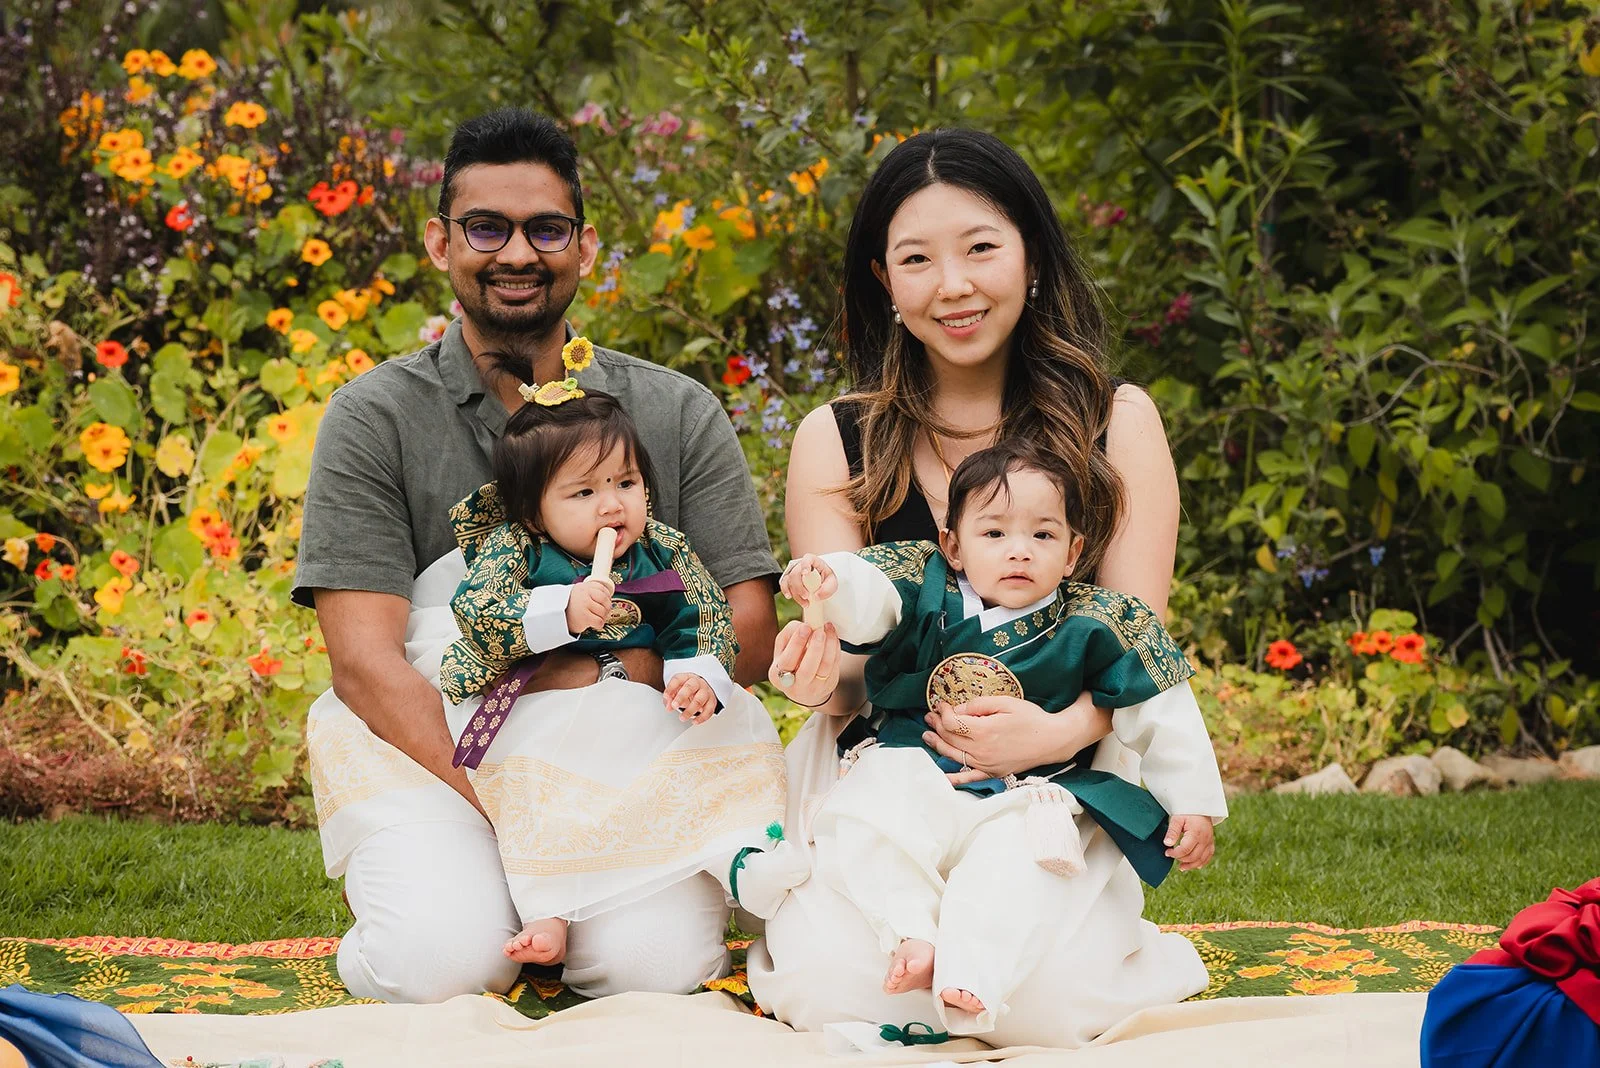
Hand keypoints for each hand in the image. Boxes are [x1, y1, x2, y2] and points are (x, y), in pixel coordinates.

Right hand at [565, 579, 612, 634]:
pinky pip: (599, 621)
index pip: (602, 589)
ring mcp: (584, 605)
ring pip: (603, 611)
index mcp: (584, 587)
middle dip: (607, 608)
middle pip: (605, 600)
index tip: (606, 602)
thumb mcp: (577, 594)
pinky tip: (593, 624)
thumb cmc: (568, 607)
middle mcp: (584, 594)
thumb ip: (590, 592)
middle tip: (603, 612)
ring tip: (597, 618)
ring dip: (603, 617)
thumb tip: (608, 598)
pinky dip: (599, 624)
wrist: (555, 617)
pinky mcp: (584, 617)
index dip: (607, 597)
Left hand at [664, 673, 717, 723]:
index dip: (671, 688)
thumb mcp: (676, 692)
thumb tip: (669, 707)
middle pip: (690, 687)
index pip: (678, 679)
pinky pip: (709, 710)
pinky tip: (694, 721)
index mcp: (686, 678)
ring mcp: (706, 692)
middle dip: (681, 697)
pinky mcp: (712, 702)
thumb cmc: (686, 691)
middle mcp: (697, 683)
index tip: (666, 696)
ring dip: (690, 710)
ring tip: (682, 718)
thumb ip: (670, 698)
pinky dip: (702, 717)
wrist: (700, 691)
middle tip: (674, 706)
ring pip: (700, 700)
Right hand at [767, 620, 839, 706]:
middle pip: (807, 669)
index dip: (797, 643)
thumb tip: (804, 626)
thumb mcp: (782, 647)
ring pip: (825, 667)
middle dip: (815, 647)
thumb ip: (789, 633)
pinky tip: (832, 638)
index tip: (805, 627)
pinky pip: (835, 666)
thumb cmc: (791, 661)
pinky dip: (835, 649)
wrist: (803, 684)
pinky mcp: (829, 685)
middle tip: (820, 631)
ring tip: (828, 630)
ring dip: (829, 645)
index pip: (787, 661)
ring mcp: (813, 688)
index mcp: (777, 676)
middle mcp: (795, 686)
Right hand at [779, 554, 836, 604]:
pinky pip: (784, 583)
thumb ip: (827, 589)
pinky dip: (785, 590)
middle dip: (799, 587)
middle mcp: (801, 565)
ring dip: (795, 593)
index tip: (805, 573)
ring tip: (805, 603)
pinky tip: (789, 596)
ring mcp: (794, 571)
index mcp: (814, 562)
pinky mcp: (789, 579)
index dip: (805, 565)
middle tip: (807, 597)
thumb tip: (816, 596)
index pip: (808, 558)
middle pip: (795, 573)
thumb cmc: (827, 580)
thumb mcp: (832, 583)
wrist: (823, 583)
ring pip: (789, 580)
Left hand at [922, 689, 1110, 784]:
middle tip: (930, 716)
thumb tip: (957, 710)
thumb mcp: (1005, 702)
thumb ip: (978, 705)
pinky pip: (969, 778)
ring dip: (938, 744)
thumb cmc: (1031, 718)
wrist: (1052, 740)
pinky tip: (942, 777)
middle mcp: (982, 750)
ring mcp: (986, 764)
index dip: (943, 712)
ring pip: (954, 755)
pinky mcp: (993, 772)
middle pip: (950, 738)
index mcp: (984, 731)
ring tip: (927, 735)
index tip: (942, 704)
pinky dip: (954, 778)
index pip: (952, 722)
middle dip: (937, 725)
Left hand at [1164, 814, 1214, 870]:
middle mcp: (1205, 839)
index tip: (1167, 852)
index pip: (1185, 850)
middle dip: (1181, 859)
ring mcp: (1209, 841)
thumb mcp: (1177, 819)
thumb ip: (1172, 832)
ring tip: (1181, 867)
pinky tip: (1196, 866)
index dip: (1175, 854)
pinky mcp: (1211, 842)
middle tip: (1171, 856)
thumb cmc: (1187, 810)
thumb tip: (1167, 844)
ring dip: (1191, 865)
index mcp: (1196, 833)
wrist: (1200, 805)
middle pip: (1194, 856)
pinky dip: (1202, 862)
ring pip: (1202, 859)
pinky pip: (1209, 856)